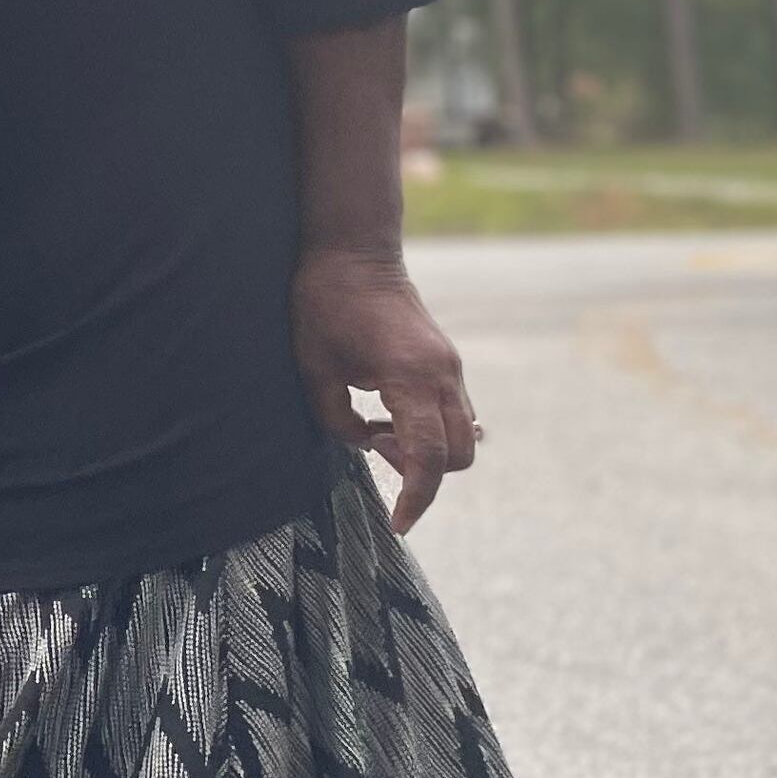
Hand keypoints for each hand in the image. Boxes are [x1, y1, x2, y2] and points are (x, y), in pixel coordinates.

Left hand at [293, 244, 478, 533]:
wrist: (354, 253)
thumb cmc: (325, 305)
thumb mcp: (315, 369)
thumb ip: (339, 420)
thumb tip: (363, 443)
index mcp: (411, 377)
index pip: (429, 457)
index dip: (416, 499)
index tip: (399, 524)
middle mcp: (443, 375)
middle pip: (458, 455)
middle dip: (421, 472)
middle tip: (371, 444)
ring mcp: (450, 368)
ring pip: (461, 436)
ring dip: (424, 449)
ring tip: (375, 426)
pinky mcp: (446, 363)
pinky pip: (453, 415)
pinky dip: (428, 429)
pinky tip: (387, 413)